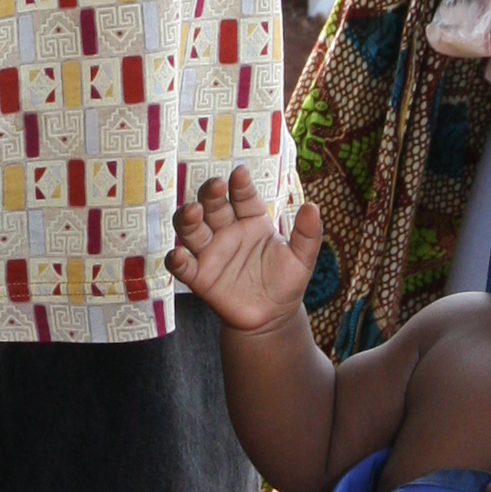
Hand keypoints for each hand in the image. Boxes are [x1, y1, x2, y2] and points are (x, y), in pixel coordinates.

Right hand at [170, 166, 323, 333]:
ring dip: (188, 219)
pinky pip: (184, 267)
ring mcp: (211, 253)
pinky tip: (177, 255)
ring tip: (193, 211)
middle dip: (210, 194)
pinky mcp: (200, 277)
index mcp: (251, 220)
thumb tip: (313, 207)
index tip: (240, 173)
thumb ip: (307, 234)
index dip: (240, 185)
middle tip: (214, 185)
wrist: (273, 318)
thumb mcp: (301, 258)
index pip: (243, 196)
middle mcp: (227, 231)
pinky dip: (177, 260)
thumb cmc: (285, 282)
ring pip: (192, 230)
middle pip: (213, 206)